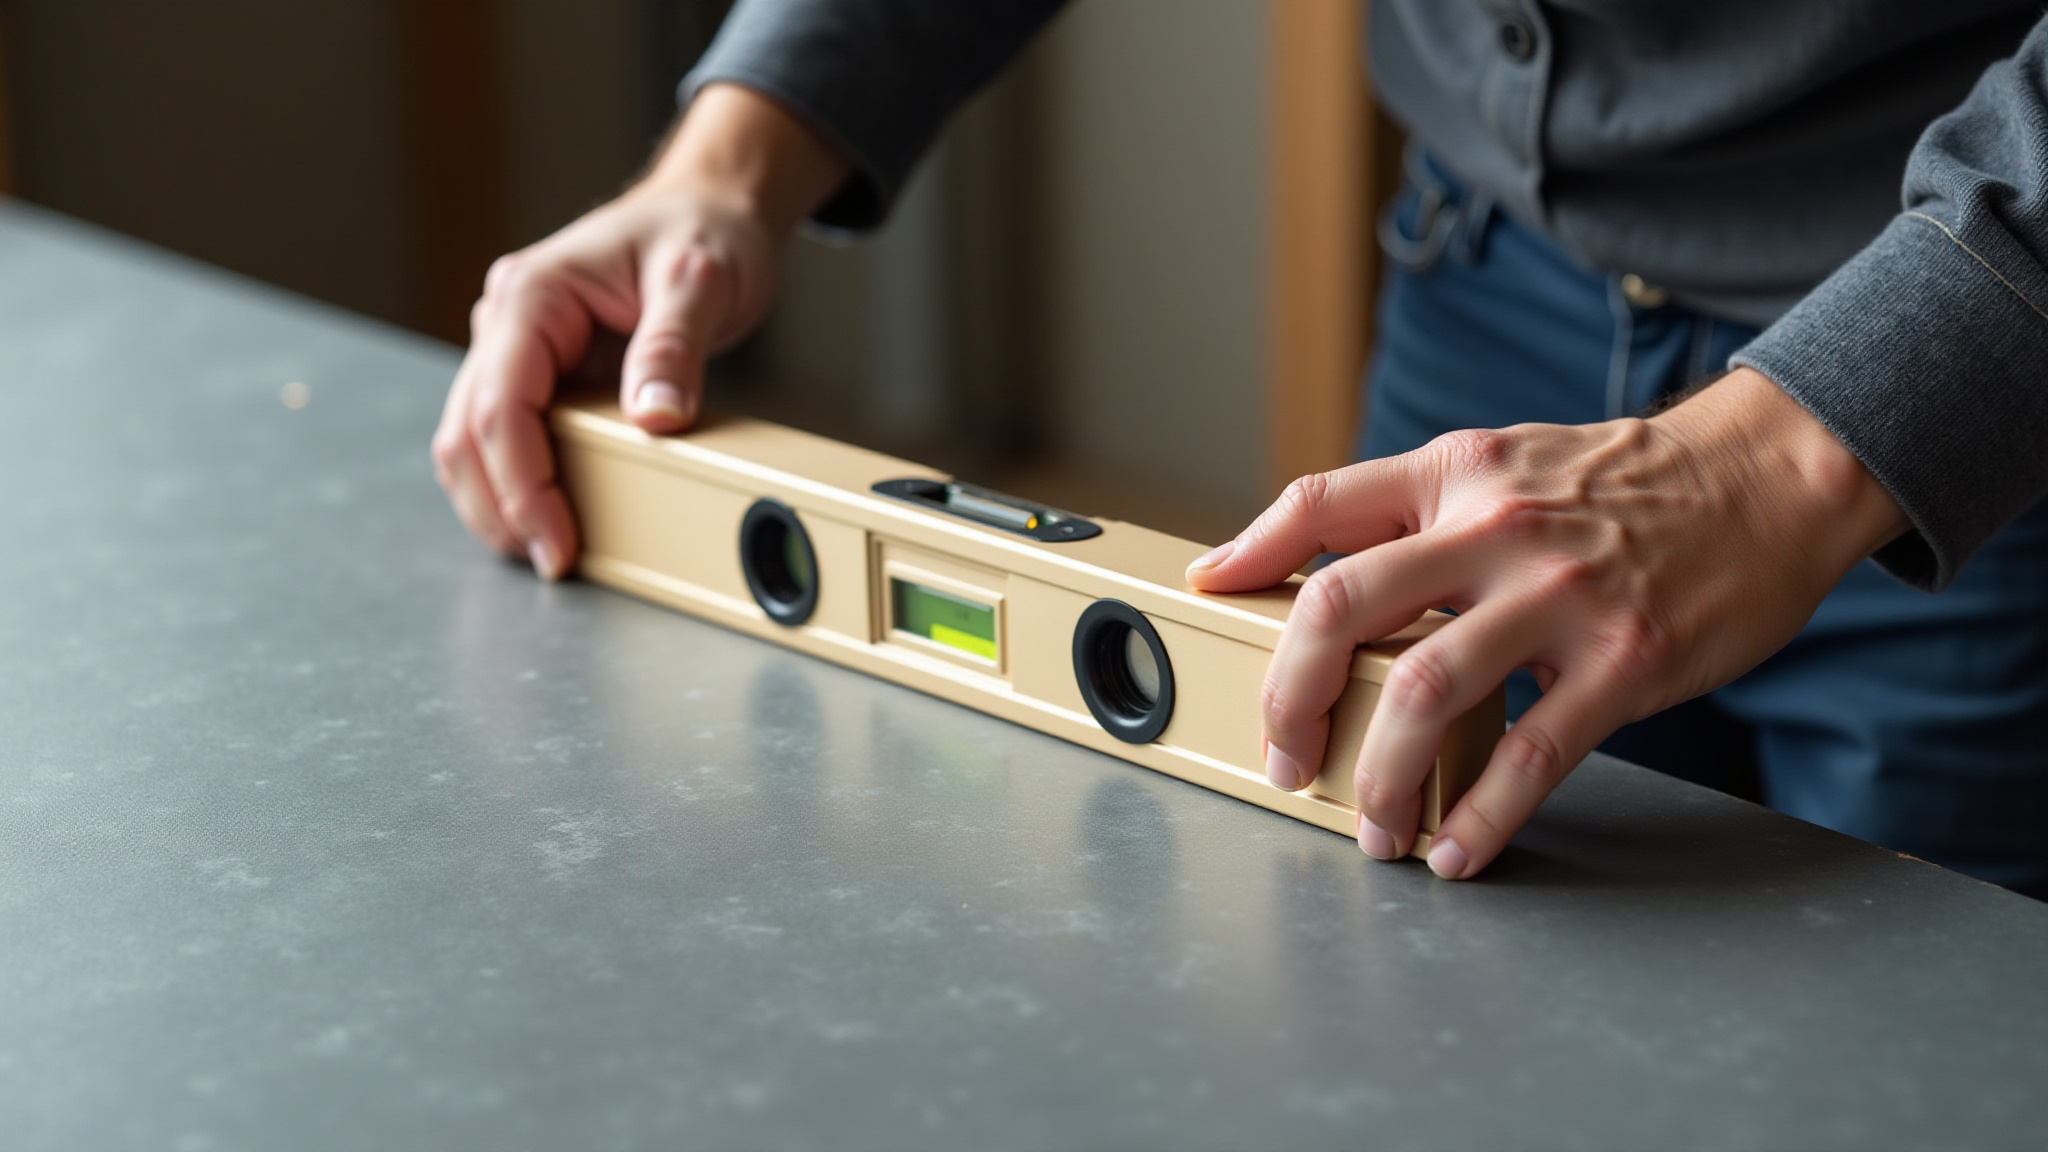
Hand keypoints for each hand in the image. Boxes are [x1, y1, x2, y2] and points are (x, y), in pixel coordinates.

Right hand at [431, 84, 848, 576]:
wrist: (708, 208)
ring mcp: (515, 349)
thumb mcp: (701, 280)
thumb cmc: (702, 231)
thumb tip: (655, 419)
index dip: (521, 483)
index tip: (554, 538)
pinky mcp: (538, 373)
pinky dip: (516, 483)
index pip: (501, 405)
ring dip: (498, 503)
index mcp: (533, 295)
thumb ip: (673, 348)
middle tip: (552, 562)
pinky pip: (506, 437)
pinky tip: (546, 518)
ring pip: (472, 442)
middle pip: (469, 434)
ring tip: (546, 552)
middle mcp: (508, 322)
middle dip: (502, 507)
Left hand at [1185, 368, 1906, 878]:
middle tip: (1282, 757)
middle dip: (1288, 696)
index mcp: (1457, 472)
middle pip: (1342, 607)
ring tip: (1371, 826)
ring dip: (1377, 776)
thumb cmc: (1627, 484)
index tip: (1205, 595)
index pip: (1320, 504)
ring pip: (1421, 691)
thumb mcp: (1512, 463)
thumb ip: (1425, 510)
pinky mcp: (1623, 661)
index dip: (1248, 552)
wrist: (1770, 477)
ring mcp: (1557, 595)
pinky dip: (1480, 816)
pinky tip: (1454, 851)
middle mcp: (1494, 526)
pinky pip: (1530, 755)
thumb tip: (1330, 575)